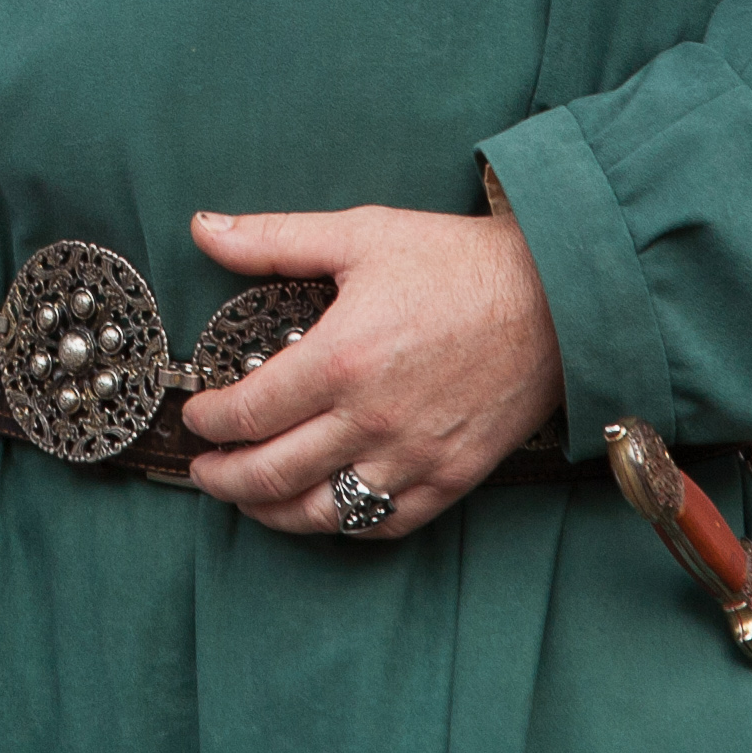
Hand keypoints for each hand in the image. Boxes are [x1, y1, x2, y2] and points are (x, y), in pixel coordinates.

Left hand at [174, 205, 561, 538]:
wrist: (554, 299)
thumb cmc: (457, 264)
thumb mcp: (360, 234)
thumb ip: (273, 239)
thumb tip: (203, 228)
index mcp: (340, 360)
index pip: (248, 412)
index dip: (209, 421)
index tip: (197, 416)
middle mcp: (370, 420)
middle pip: (271, 473)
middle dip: (222, 479)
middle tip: (203, 470)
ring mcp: (412, 457)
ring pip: (321, 513)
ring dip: (269, 512)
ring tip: (247, 498)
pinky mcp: (450, 478)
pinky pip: (381, 523)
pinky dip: (341, 524)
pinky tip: (320, 508)